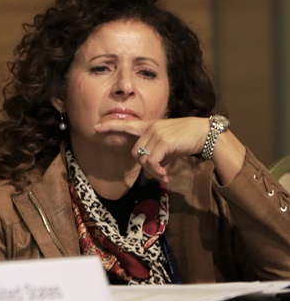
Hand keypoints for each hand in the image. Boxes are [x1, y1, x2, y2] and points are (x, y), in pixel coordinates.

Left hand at [94, 117, 209, 183]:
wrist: (204, 133)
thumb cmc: (185, 140)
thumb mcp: (168, 150)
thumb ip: (156, 159)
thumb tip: (147, 175)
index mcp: (148, 126)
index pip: (125, 124)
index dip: (110, 126)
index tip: (96, 127)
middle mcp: (149, 128)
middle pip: (135, 152)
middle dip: (145, 167)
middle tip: (158, 175)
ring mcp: (155, 133)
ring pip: (142, 158)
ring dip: (152, 171)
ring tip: (163, 176)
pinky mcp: (163, 141)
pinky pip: (151, 161)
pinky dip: (156, 171)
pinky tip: (165, 175)